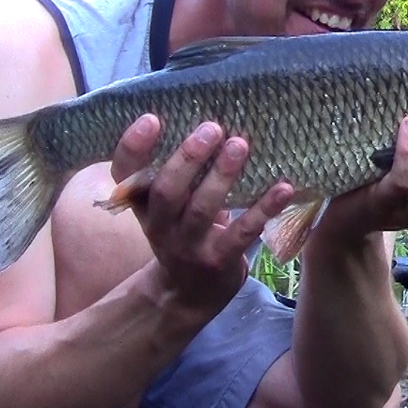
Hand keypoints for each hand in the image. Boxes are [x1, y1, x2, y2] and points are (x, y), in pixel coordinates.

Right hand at [110, 114, 294, 308]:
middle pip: (166, 190)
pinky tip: (283, 187)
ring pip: (202, 210)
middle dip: (187, 157)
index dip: (132, 147)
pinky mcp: (219, 261)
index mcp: (144, 204)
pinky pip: (242, 233)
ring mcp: (189, 246)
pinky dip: (263, 209)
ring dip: (222, 177)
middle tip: (212, 128)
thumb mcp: (169, 205)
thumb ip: (178, 170)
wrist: (189, 294)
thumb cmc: (184, 230)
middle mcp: (161, 225)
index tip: (151, 118)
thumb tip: (208, 113)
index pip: (124, 174)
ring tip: (240, 145)